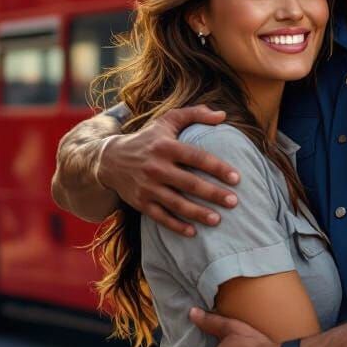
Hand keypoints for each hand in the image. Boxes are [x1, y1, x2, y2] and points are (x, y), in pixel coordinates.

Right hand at [98, 106, 240, 236]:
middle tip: (234, 202)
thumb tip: (223, 115)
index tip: (236, 178)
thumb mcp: (167, 120)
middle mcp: (156, 167)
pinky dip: (176, 226)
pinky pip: (160, 217)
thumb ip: (195, 114)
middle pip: (189, 183)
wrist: (110, 159)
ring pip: (176, 203)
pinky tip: (193, 232)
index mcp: (166, 146)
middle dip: (212, 194)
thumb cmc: (148, 139)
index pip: (196, 157)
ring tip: (217, 220)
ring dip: (197, 213)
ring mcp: (147, 187)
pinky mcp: (140, 203)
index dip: (217, 167)